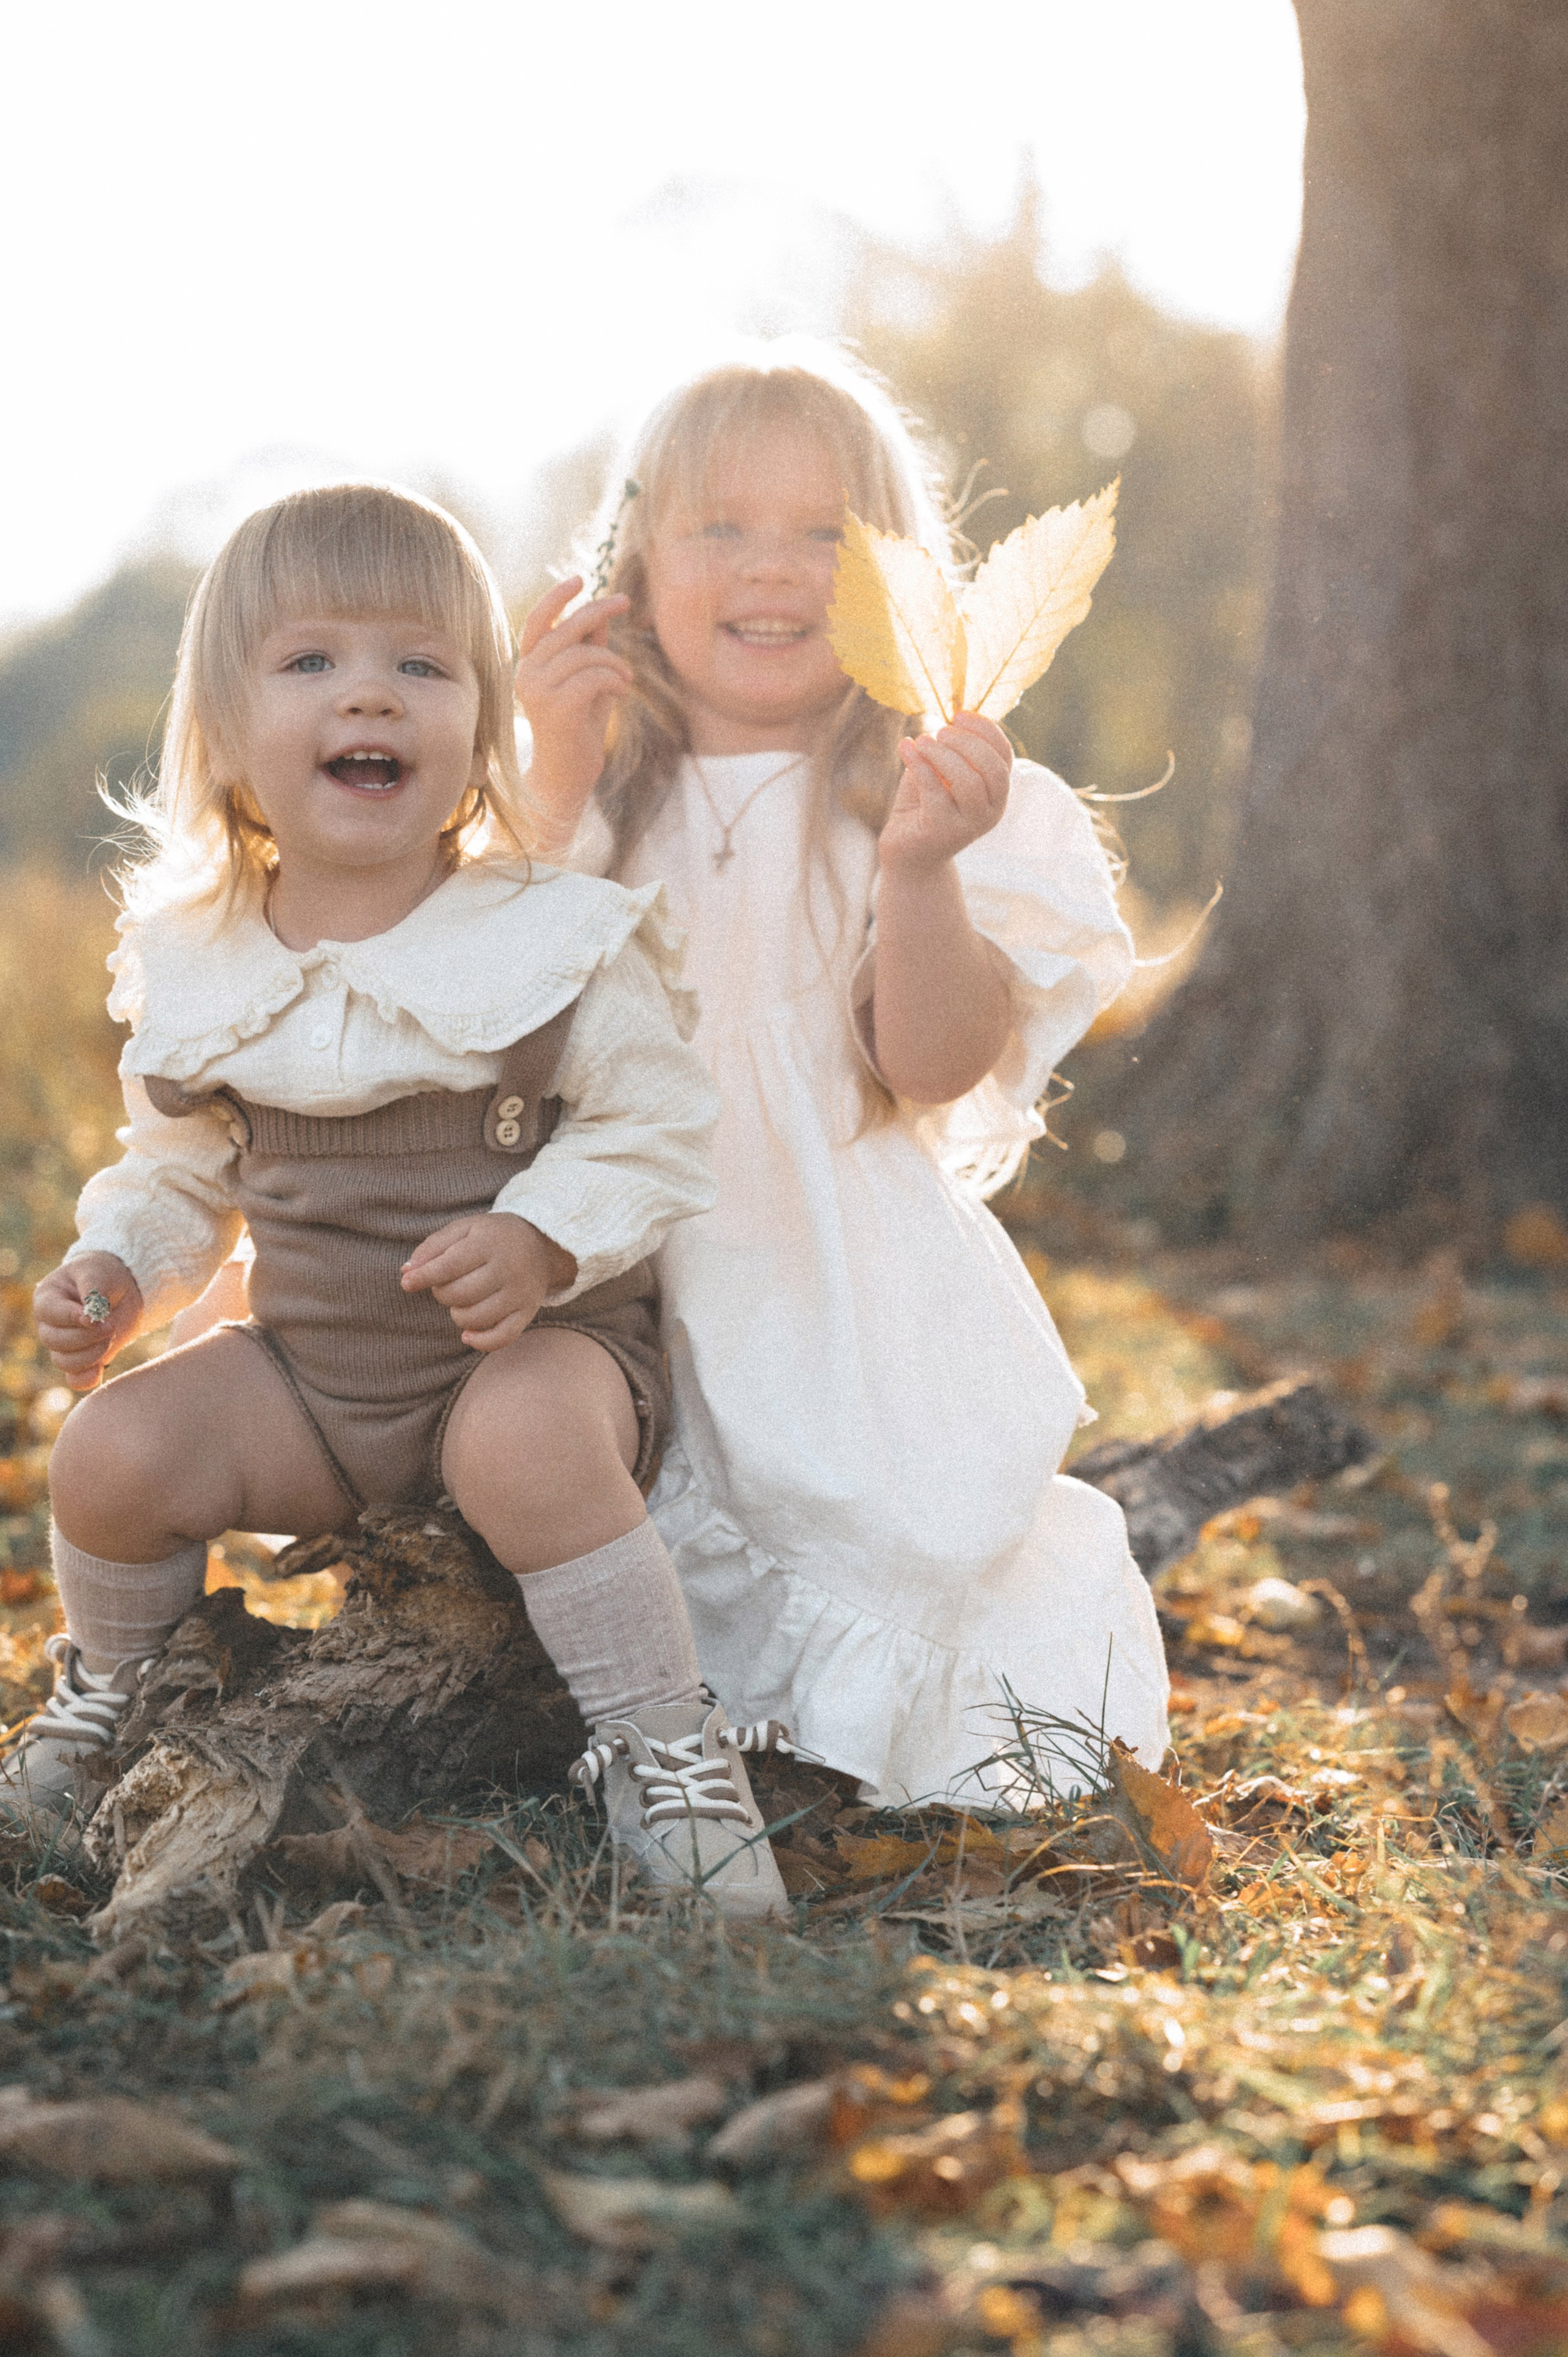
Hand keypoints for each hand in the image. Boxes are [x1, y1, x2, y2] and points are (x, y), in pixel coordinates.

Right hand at [34, 1254, 143, 1389]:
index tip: (95, 1318)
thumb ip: (93, 1292)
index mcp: (47, 1299)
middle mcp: (49, 1325)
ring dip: (91, 1354)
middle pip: (55, 1341)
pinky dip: (86, 1379)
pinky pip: (74, 1379)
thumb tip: (91, 1317)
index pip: (50, 1313)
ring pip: (64, 1362)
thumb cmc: (102, 1274)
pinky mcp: (82, 1359)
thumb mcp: (97, 1273)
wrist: (121, 1288)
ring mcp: (63, 1345)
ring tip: (111, 1336)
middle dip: (86, 1337)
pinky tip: (100, 1371)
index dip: (72, 1318)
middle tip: (110, 1326)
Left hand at [400, 1213, 576, 1350]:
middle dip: (442, 1293)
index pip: (450, 1265)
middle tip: (447, 1284)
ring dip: (458, 1314)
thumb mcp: (464, 1229)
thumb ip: (433, 1247)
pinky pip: (502, 1337)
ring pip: (475, 1318)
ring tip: (462, 1300)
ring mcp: (519, 1293)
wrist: (542, 1244)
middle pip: (460, 1294)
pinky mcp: (527, 1312)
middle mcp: (508, 1269)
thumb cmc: (492, 1237)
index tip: (407, 1283)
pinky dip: (480, 1341)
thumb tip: (406, 1272)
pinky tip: (468, 1334)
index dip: (424, 1277)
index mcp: (489, 1243)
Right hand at [515, 577, 632, 853]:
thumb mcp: (587, 682)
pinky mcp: (555, 708)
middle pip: (565, 629)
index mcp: (529, 666)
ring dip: (614, 662)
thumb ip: (590, 649)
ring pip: (584, 654)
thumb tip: (602, 614)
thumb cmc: (579, 731)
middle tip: (625, 601)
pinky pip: (593, 677)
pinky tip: (619, 694)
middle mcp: (526, 675)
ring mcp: (537, 691)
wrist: (566, 778)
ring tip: (625, 680)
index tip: (581, 579)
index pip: (536, 621)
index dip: (556, 597)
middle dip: (598, 610)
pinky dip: (613, 681)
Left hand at [879, 714, 1011, 875]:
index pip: (1004, 756)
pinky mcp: (941, 832)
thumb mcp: (941, 773)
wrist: (907, 853)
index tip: (958, 715)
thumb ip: (951, 750)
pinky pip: (934, 792)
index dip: (985, 729)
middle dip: (967, 742)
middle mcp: (989, 812)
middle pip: (993, 769)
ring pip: (968, 782)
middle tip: (940, 731)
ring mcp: (968, 826)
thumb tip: (950, 717)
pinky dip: (919, 764)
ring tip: (921, 741)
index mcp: (995, 794)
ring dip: (943, 754)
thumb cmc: (924, 807)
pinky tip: (905, 747)